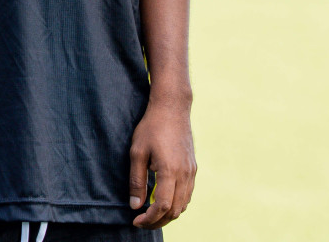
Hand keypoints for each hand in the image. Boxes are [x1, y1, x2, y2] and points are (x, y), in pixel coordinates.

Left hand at [128, 96, 195, 227]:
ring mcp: (191, 171)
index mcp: (170, 170)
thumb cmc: (151, 127)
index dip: (150, 218)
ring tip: (151, 214)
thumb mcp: (137, 152)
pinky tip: (163, 202)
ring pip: (183, 205)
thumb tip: (135, 206)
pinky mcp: (193, 168)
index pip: (163, 206)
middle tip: (141, 221)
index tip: (136, 220)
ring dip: (168, 214)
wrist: (172, 108)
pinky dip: (177, 204)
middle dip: (158, 221)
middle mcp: (185, 174)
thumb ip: (136, 181)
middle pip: (175, 210)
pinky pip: (187, 194)